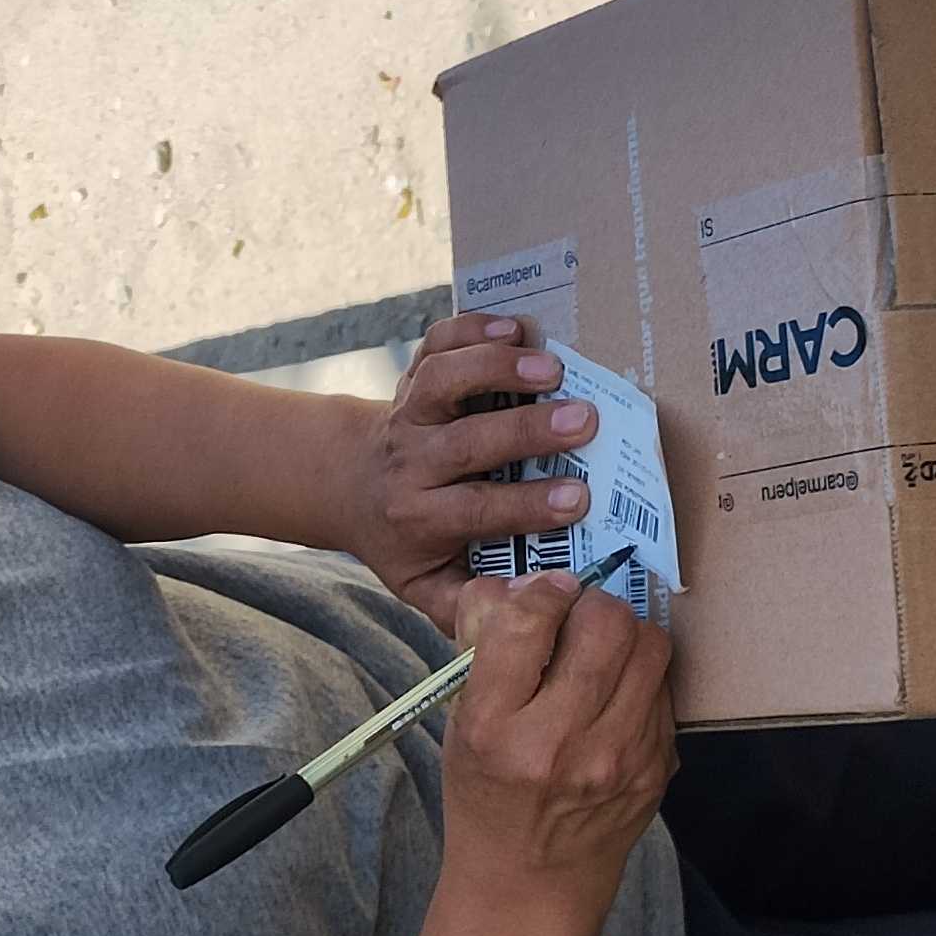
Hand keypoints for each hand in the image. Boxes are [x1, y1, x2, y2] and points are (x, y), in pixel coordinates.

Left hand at [341, 314, 604, 634]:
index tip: (580, 498)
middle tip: (585, 421)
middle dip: (525, 430)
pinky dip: (471, 326)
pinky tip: (515, 325)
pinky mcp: (414, 375)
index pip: (476, 509)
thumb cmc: (406, 540)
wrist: (351, 485)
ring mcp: (410, 412)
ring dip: (495, 367)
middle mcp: (411, 461)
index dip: (527, 504)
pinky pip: (436, 343)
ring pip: (443, 380)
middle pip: (465, 441)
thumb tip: (528, 609)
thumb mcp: (424, 585)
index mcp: (420, 516)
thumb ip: (466, 605)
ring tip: (552, 366)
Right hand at [438, 566, 674, 916]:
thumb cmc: (487, 798)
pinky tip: (617, 697)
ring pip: (649, 645)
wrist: (530, 886)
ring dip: (626, 634)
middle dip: (591, 606)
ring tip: (602, 652)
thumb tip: (517, 584)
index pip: (527, 621)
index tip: (540, 599)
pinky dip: (642, 678)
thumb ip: (481, 650)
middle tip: (576, 620)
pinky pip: (664, 688)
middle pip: (604, 622)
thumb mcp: (459, 725)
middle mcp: (558, 743)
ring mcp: (618, 758)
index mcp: (493, 728)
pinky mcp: (657, 768)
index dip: (538, 592)